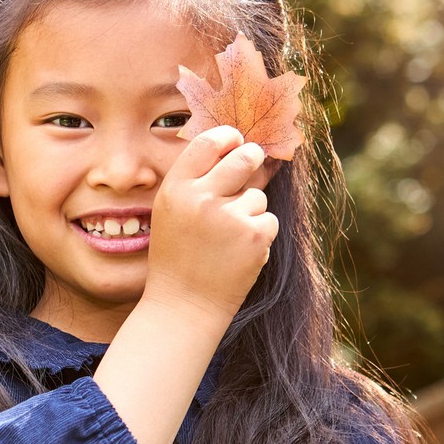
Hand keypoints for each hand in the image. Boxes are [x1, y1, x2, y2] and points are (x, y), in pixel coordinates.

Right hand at [145, 126, 278, 320]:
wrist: (184, 306)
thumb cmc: (178, 259)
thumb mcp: (174, 214)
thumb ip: (198, 183)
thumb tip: (238, 148)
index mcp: (176, 190)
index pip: (207, 143)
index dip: (228, 137)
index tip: (236, 141)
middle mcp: (201, 199)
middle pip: (243, 157)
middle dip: (252, 159)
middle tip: (252, 167)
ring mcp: (229, 217)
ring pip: (257, 195)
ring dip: (251, 212)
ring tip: (229, 240)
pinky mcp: (254, 235)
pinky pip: (269, 219)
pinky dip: (260, 235)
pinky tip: (240, 253)